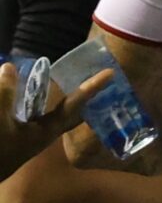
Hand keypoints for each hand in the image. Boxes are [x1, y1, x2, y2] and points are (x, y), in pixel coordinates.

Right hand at [0, 61, 102, 180]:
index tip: (110, 74)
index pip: (75, 104)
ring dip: (70, 101)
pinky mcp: (24, 135)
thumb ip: (5, 93)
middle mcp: (48, 133)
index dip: (91, 88)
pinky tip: (40, 95)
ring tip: (81, 85)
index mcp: (48, 130)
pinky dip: (46, 104)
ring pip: (60, 114)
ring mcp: (36, 135)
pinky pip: (41, 115)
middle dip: (87, 95)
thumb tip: (10, 67)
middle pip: (75, 111)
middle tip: (101, 78)